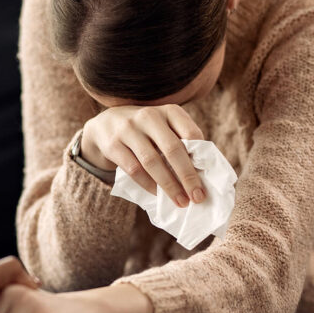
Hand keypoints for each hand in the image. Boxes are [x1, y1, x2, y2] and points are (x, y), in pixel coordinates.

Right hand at [81, 104, 206, 206]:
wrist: (106, 124)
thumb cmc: (146, 131)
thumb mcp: (165, 127)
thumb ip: (182, 142)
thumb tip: (203, 174)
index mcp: (169, 111)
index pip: (191, 133)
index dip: (201, 158)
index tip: (207, 180)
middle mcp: (149, 116)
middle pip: (173, 149)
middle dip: (188, 176)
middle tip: (198, 197)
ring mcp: (128, 129)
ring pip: (152, 162)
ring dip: (169, 185)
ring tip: (180, 201)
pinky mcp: (112, 144)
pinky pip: (134, 169)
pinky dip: (148, 185)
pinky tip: (158, 195)